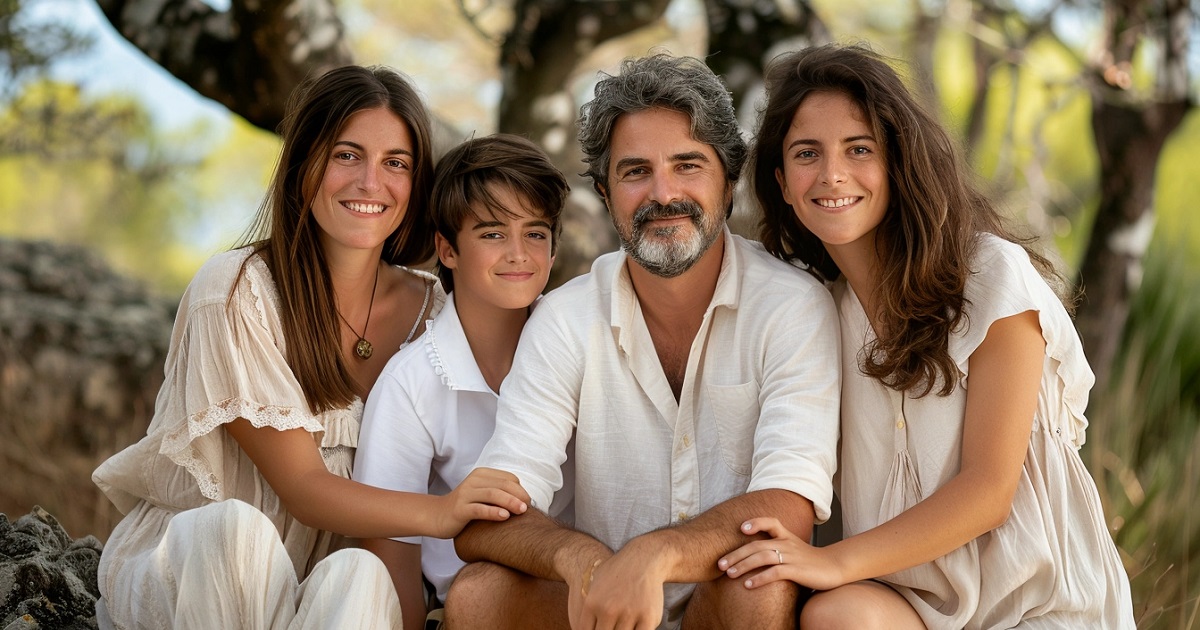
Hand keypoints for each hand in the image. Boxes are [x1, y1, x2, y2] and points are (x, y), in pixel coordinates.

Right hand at [433, 467, 529, 538]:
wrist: (437, 516)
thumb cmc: (465, 507)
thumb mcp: (482, 495)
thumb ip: (500, 493)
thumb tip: (525, 501)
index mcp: (481, 474)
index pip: (509, 478)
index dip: (521, 490)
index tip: (527, 503)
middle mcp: (474, 481)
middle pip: (504, 485)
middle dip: (519, 495)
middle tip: (529, 507)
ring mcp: (466, 494)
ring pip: (493, 494)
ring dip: (511, 502)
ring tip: (522, 511)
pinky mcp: (460, 509)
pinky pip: (480, 509)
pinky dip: (494, 512)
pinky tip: (505, 517)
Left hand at [570, 539, 667, 629]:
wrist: (641, 559)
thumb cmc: (614, 575)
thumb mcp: (593, 587)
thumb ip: (586, 611)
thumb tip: (579, 629)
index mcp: (591, 604)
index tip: (599, 628)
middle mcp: (608, 609)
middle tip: (612, 626)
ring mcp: (628, 613)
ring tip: (621, 625)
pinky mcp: (648, 617)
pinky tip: (635, 627)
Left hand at [717, 517, 843, 590]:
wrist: (835, 568)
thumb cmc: (811, 560)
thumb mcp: (793, 548)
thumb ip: (776, 546)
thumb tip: (753, 553)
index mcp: (786, 536)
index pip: (770, 521)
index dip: (755, 522)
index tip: (741, 528)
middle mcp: (787, 543)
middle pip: (756, 544)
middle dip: (736, 554)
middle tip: (720, 564)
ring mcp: (791, 556)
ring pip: (762, 557)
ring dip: (742, 565)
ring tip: (729, 574)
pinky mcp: (796, 570)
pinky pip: (774, 572)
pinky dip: (759, 578)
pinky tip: (748, 584)